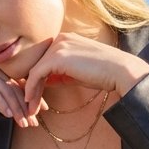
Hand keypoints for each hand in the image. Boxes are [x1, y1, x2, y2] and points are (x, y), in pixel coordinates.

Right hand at [0, 60, 43, 126]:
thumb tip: (8, 105)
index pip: (15, 82)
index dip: (29, 97)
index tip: (40, 111)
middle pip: (13, 86)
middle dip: (25, 105)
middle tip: (34, 122)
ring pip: (4, 89)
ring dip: (16, 108)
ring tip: (23, 123)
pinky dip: (1, 103)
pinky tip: (8, 115)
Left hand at [21, 33, 148, 113]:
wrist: (119, 71)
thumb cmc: (103, 73)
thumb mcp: (77, 73)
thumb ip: (61, 74)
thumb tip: (46, 81)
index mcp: (66, 39)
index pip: (45, 59)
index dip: (38, 79)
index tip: (36, 96)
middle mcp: (60, 39)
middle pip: (38, 64)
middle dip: (32, 86)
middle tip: (29, 105)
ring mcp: (59, 46)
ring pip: (35, 70)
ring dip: (31, 91)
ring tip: (30, 108)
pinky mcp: (57, 57)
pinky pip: (37, 74)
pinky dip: (32, 88)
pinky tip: (31, 101)